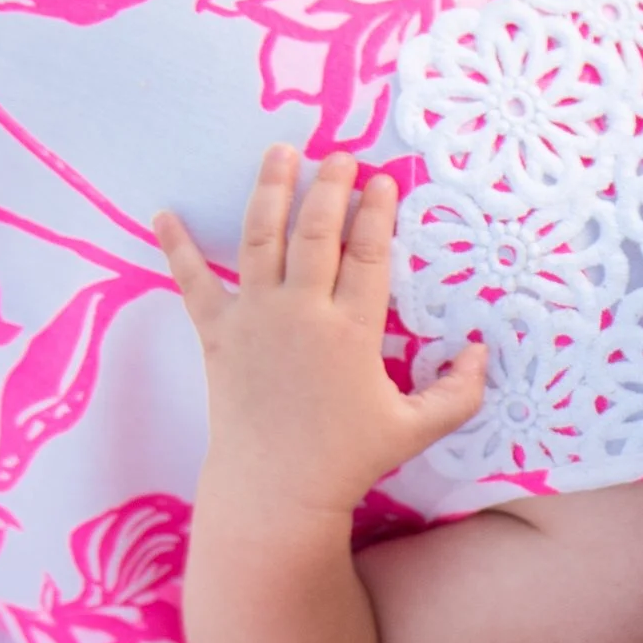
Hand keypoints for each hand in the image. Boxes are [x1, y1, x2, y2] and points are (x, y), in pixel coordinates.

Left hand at [158, 148, 488, 524]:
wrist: (275, 489)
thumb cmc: (347, 460)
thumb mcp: (416, 429)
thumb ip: (458, 392)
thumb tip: (479, 352)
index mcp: (351, 330)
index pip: (368, 254)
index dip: (377, 213)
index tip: (382, 182)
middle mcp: (301, 311)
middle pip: (315, 232)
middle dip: (328, 187)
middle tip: (338, 156)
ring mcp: (254, 318)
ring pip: (260, 238)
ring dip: (269, 190)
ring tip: (279, 152)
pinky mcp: (217, 333)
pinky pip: (193, 282)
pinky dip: (176, 248)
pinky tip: (163, 215)